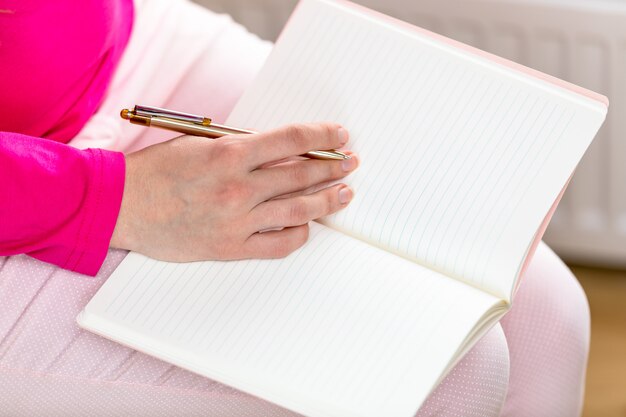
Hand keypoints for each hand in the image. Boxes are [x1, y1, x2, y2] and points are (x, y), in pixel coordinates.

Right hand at [110, 123, 357, 260]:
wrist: (121, 206)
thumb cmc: (156, 171)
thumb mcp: (199, 144)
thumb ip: (240, 147)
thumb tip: (281, 150)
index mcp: (229, 154)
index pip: (292, 140)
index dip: (322, 136)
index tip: (340, 136)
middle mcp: (238, 187)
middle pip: (302, 174)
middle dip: (333, 167)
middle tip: (351, 164)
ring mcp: (237, 220)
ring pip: (298, 209)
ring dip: (327, 200)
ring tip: (345, 193)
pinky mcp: (231, 247)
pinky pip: (279, 244)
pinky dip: (299, 234)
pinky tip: (309, 226)